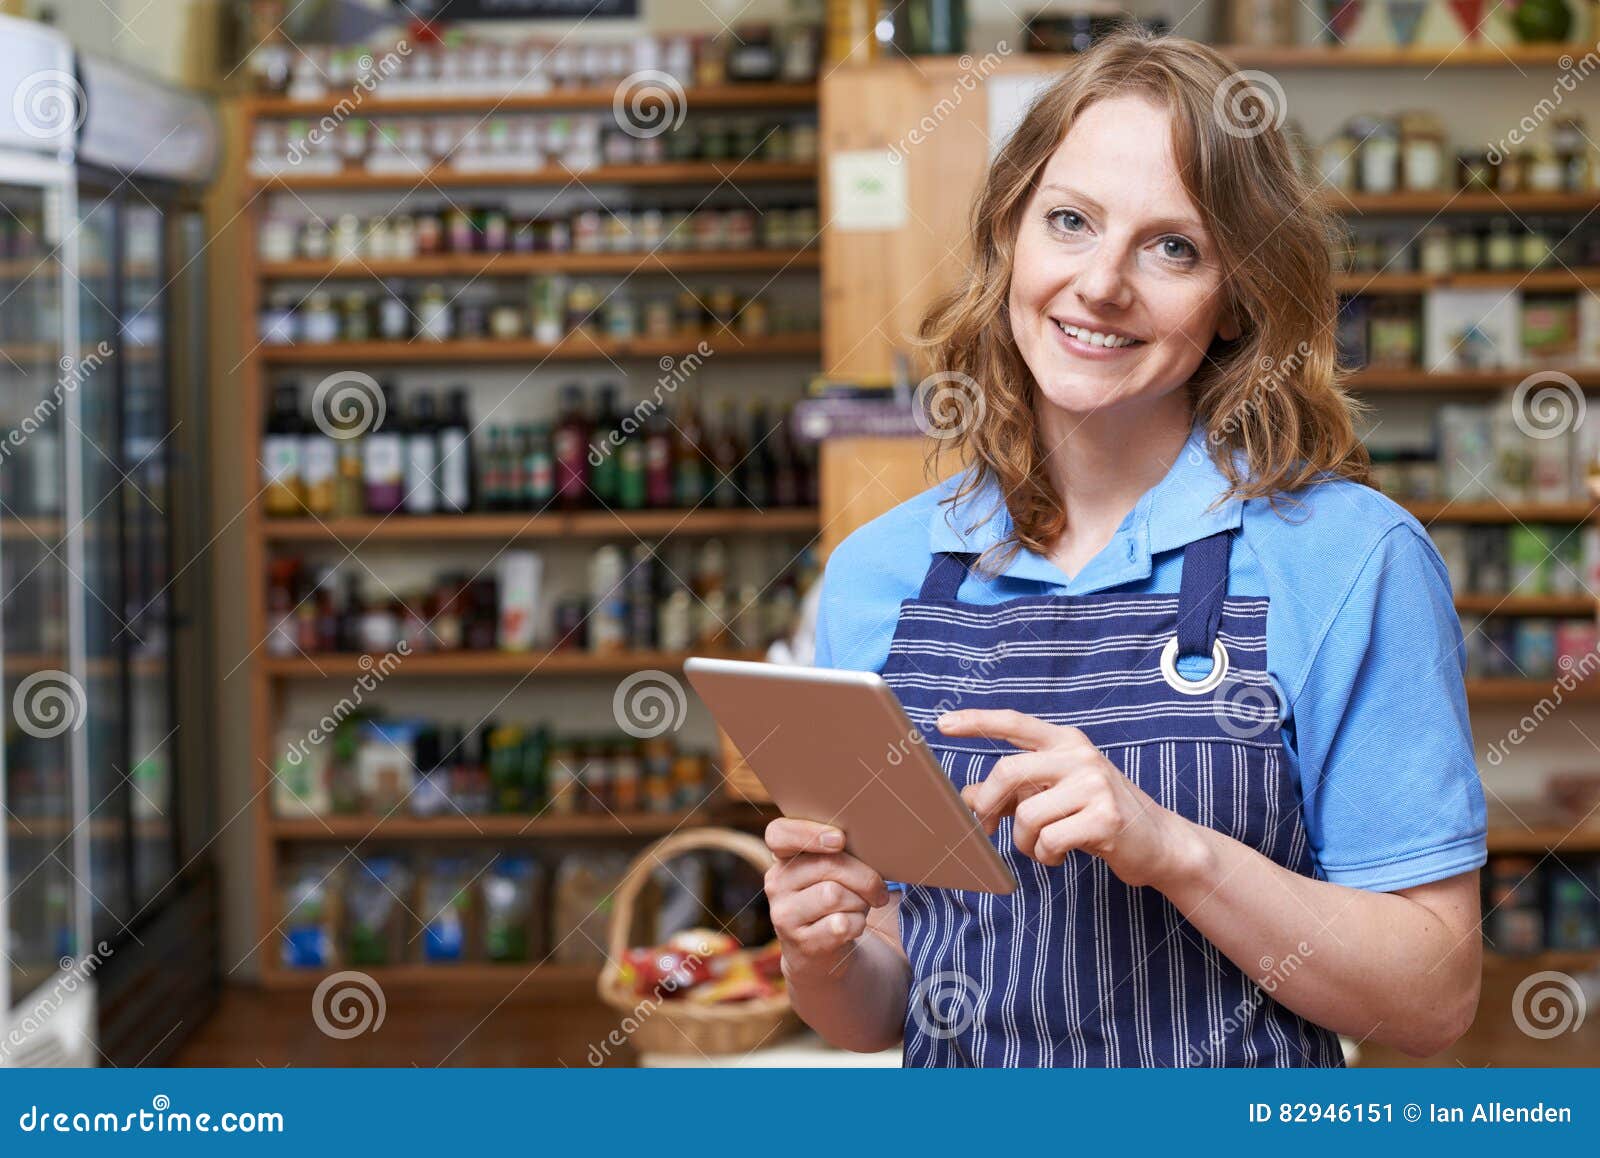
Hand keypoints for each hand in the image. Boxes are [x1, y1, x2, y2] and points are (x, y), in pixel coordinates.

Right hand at [762, 817, 890, 978]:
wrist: (820, 952)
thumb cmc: (833, 898)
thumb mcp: (831, 871)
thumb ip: (838, 852)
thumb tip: (871, 845)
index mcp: (782, 856)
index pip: (779, 833)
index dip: (809, 832)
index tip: (840, 839)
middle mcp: (777, 883)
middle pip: (827, 865)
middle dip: (864, 877)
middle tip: (878, 889)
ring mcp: (784, 915)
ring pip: (834, 895)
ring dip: (860, 902)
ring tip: (860, 907)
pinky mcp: (800, 943)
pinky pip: (841, 924)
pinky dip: (858, 924)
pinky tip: (853, 926)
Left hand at [939, 708, 1196, 888]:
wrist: (1161, 843)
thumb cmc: (1100, 815)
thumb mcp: (1058, 794)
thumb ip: (1017, 790)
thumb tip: (969, 797)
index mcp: (1066, 742)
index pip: (1014, 723)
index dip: (976, 722)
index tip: (941, 724)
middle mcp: (1079, 756)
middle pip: (1008, 772)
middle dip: (989, 805)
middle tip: (985, 828)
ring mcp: (1094, 785)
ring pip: (1026, 815)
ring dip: (1024, 842)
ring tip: (1042, 847)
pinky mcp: (1104, 818)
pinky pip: (1048, 841)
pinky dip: (1046, 856)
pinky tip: (1061, 856)